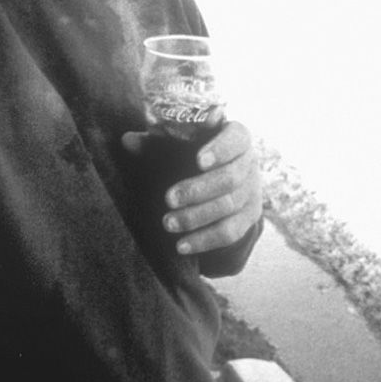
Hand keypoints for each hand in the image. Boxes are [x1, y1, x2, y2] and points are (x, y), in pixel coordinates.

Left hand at [122, 121, 262, 255]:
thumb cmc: (192, 154)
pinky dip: (205, 240)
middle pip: (230, 178)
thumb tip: (127, 140)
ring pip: (228, 207)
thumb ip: (155, 142)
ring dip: (196, 217)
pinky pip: (230, 233)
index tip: (198, 160)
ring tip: (167, 224)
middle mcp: (249, 163)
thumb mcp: (177, 144)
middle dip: (198, 190)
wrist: (221, 181)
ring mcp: (253, 192)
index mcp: (236, 136)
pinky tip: (182, 245)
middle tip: (168, 199)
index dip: (220, 149)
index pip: (236, 138)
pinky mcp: (249, 218)